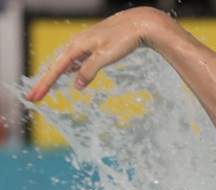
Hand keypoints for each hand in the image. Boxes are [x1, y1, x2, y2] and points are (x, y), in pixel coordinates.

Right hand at [26, 7, 174, 101]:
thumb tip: (77, 85)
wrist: (139, 24)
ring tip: (46, 87)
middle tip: (35, 97)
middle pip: (57, 66)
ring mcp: (86, 43)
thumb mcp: (104, 57)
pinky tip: (73, 71)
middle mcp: (77, 43)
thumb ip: (89, 71)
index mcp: (76, 46)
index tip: (34, 97)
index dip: (44, 85)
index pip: (55, 70)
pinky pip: (78, 58)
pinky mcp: (95, 44)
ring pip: (67, 61)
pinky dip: (72, 67)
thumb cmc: (123, 39)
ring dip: (57, 75)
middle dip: (46, 82)